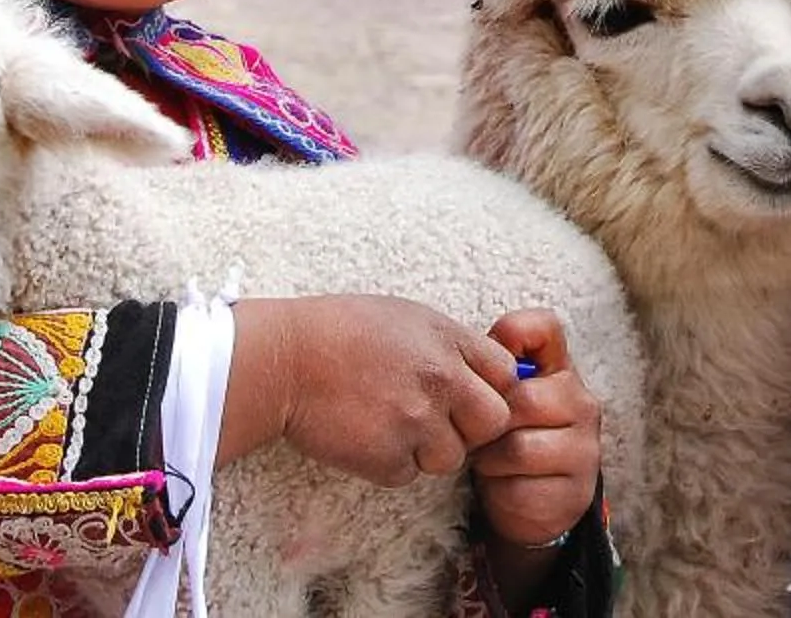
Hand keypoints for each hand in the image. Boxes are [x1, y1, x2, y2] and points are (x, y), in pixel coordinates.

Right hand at [220, 295, 516, 487]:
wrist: (283, 360)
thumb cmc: (339, 330)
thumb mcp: (406, 317)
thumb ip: (450, 345)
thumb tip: (485, 371)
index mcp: (448, 340)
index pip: (506, 375)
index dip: (491, 388)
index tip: (469, 393)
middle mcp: (441, 380)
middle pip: (493, 422)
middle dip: (472, 427)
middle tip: (438, 420)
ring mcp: (415, 421)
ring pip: (452, 457)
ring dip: (427, 449)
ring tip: (390, 423)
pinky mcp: (387, 457)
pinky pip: (409, 473)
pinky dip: (390, 463)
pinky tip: (365, 435)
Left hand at [473, 306, 603, 553]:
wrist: (535, 503)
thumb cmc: (511, 439)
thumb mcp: (502, 400)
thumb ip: (492, 370)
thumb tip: (471, 349)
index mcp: (563, 372)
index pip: (544, 327)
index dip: (512, 334)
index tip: (493, 364)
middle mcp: (583, 404)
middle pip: (522, 398)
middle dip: (490, 422)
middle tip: (481, 434)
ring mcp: (585, 450)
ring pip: (518, 448)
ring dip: (491, 460)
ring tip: (492, 461)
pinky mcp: (575, 493)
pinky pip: (521, 488)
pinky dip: (502, 490)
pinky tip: (506, 485)